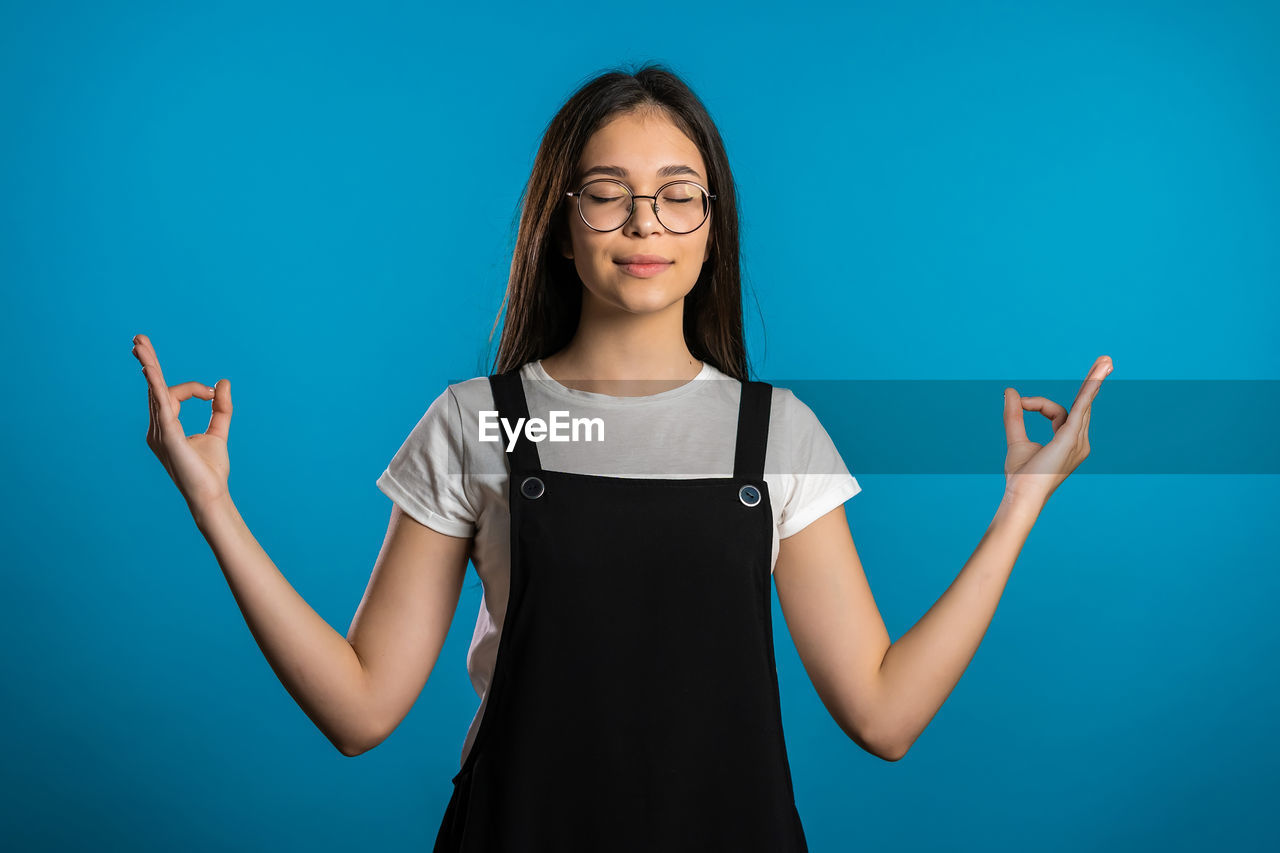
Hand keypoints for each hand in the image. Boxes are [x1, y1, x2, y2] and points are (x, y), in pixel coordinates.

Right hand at [131, 333, 232, 512]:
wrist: (211, 495)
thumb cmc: (211, 470)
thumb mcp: (218, 432)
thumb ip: (220, 407)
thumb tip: (223, 381)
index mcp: (166, 427)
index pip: (174, 394)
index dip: (194, 388)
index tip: (212, 394)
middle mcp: (157, 428)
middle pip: (153, 388)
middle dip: (148, 362)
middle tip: (139, 339)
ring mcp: (159, 433)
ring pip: (154, 392)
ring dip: (149, 367)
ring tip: (140, 345)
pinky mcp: (168, 437)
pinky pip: (160, 406)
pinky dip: (156, 386)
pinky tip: (149, 370)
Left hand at [1002, 355, 1112, 507]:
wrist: (1021, 495)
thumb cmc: (1021, 476)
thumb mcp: (1016, 439)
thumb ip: (1014, 416)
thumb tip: (1010, 391)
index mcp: (1068, 442)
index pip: (1057, 412)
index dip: (1037, 404)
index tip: (1021, 404)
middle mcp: (1079, 442)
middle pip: (1079, 405)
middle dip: (1092, 382)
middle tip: (1105, 359)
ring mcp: (1078, 441)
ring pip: (1085, 403)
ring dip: (1094, 381)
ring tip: (1106, 360)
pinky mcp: (1071, 438)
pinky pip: (1082, 408)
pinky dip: (1089, 391)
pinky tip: (1097, 376)